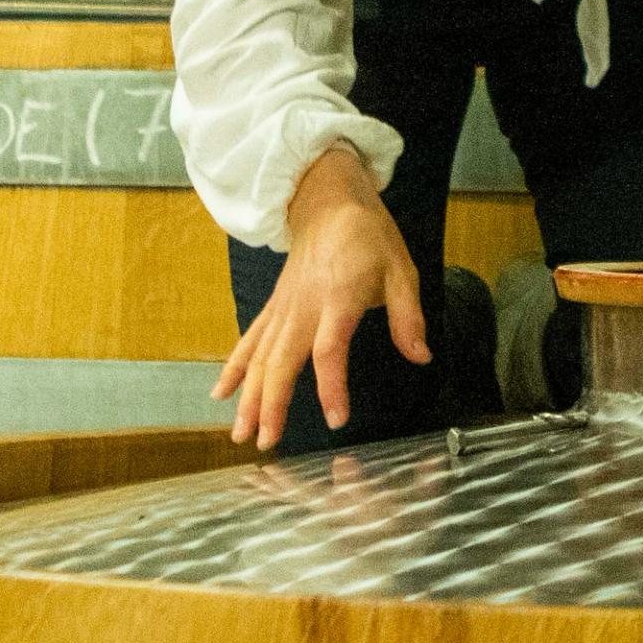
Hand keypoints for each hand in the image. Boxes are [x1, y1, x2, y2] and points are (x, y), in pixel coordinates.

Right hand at [214, 145, 428, 449]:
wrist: (326, 199)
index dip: (330, 385)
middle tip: (267, 443)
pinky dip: (235, 367)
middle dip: (272, 404)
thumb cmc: (367, 235)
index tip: (335, 419)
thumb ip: (409, 317)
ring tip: (241, 434)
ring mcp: (284, 307)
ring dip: (249, 397)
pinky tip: (221, 394)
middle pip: (282, 360)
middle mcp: (303, 306)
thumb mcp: (401, 268)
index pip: (329, 349)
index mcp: (338, 297)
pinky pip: (251, 340)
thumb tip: (421, 356)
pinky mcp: (275, 306)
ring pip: (261, 356)